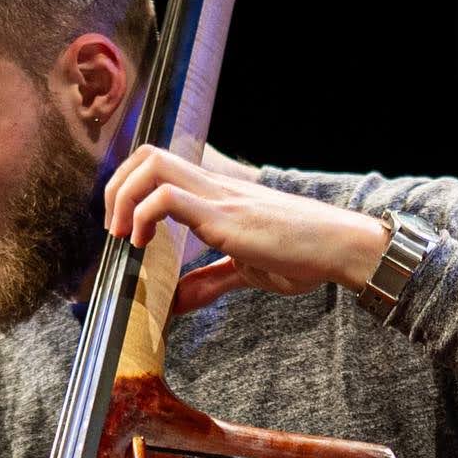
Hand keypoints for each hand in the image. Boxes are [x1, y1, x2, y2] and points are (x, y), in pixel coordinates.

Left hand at [103, 145, 388, 315]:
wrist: (341, 247)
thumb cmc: (304, 254)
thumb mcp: (247, 270)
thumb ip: (210, 282)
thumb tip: (177, 304)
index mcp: (216, 195)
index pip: (160, 165)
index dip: (130, 187)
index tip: (124, 229)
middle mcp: (213, 187)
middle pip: (146, 154)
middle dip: (116, 187)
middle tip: (116, 231)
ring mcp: (217, 198)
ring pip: (152, 166)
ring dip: (125, 198)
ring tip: (126, 237)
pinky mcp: (224, 217)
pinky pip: (168, 198)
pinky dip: (144, 216)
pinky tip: (145, 246)